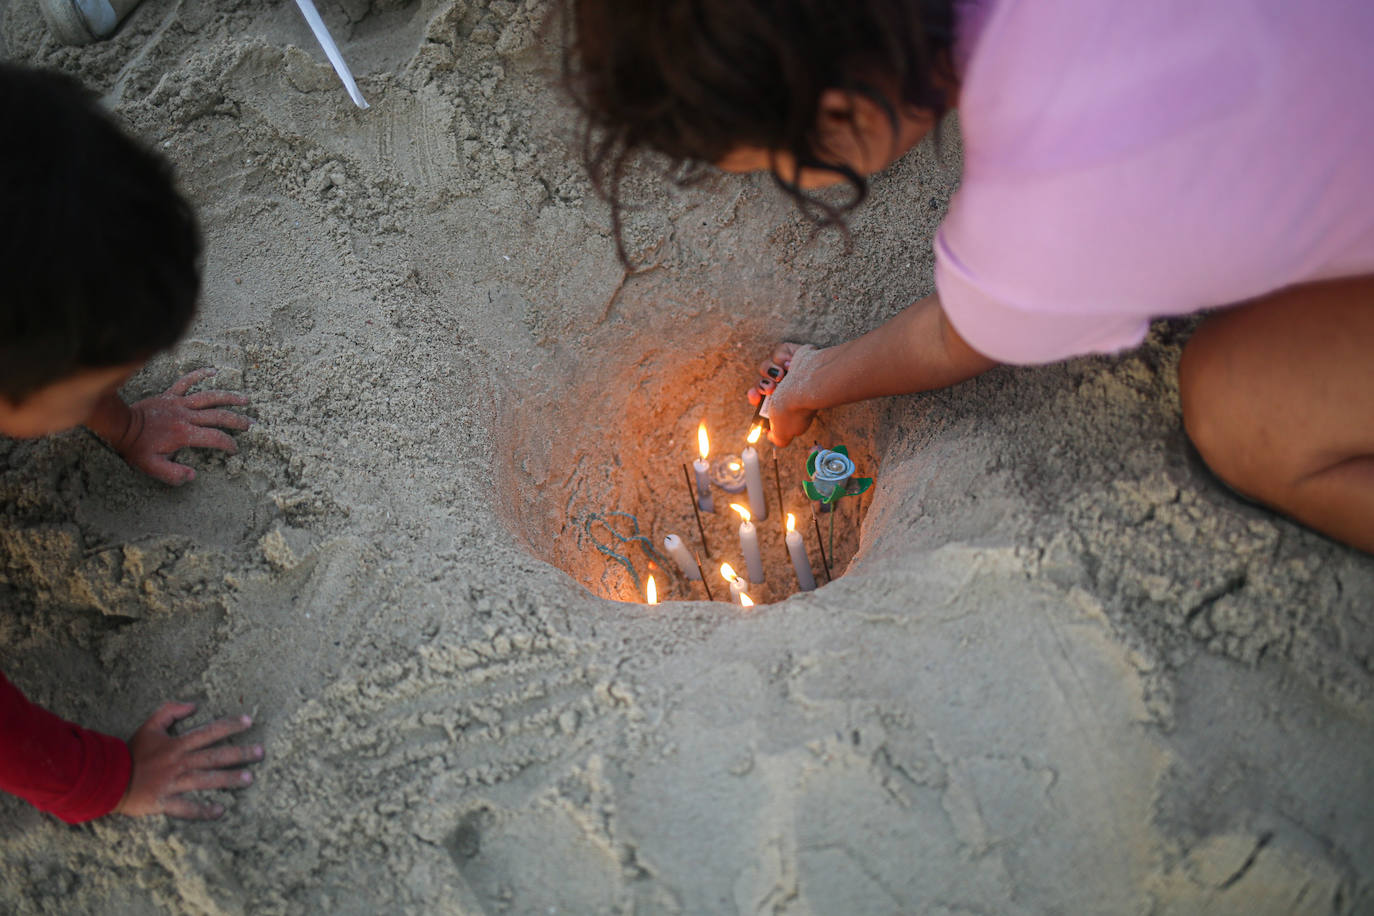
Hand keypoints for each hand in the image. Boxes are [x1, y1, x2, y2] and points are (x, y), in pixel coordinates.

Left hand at [109, 368, 250, 484]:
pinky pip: (186, 381)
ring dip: (229, 398)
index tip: (234, 449)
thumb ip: (174, 474)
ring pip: (209, 397)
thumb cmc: (136, 448)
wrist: (120, 426)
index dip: (228, 444)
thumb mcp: (152, 467)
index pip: (214, 438)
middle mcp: (185, 416)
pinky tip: (213, 371)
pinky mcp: (170, 395)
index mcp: (184, 434)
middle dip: (237, 421)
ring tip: (245, 399)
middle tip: (250, 424)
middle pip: (218, 416)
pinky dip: (199, 375)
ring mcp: (179, 404)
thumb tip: (193, 475)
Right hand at [114, 702, 263, 819]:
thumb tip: (193, 705)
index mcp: (177, 744)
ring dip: (229, 780)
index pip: (209, 732)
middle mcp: (179, 763)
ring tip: (250, 779)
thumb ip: (170, 711)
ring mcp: (173, 783)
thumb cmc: (131, 751)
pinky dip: (203, 811)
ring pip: (206, 780)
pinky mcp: (164, 802)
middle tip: (261, 753)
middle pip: (214, 756)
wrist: (107, 777)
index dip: (229, 725)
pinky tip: (221, 811)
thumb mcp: (149, 726)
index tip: (249, 721)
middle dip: (240, 754)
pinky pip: (187, 808)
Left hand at [747, 343, 817, 446]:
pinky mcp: (795, 354)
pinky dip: (782, 358)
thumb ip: (777, 439)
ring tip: (782, 376)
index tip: (755, 397)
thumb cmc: (794, 409)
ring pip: (768, 366)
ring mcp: (792, 370)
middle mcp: (788, 388)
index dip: (755, 397)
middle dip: (762, 385)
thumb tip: (771, 436)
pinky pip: (779, 352)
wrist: (806, 385)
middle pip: (763, 382)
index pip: (762, 399)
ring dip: (770, 371)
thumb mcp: (783, 433)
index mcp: (785, 404)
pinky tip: (790, 365)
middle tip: (771, 389)